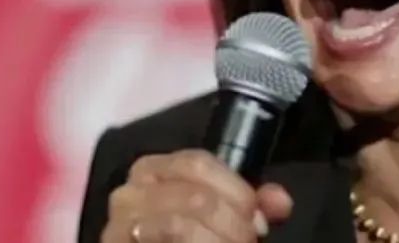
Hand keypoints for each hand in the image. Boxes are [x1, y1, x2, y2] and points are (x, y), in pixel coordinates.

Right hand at [101, 149, 292, 242]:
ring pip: (179, 225)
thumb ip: (253, 205)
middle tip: (248, 241)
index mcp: (154, 169)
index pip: (198, 163)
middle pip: (194, 196)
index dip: (237, 191)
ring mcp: (119, 224)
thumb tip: (280, 202)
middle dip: (233, 223)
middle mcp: (129, 192)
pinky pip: (163, 241)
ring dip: (218, 241)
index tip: (259, 220)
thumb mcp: (222, 215)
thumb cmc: (190, 236)